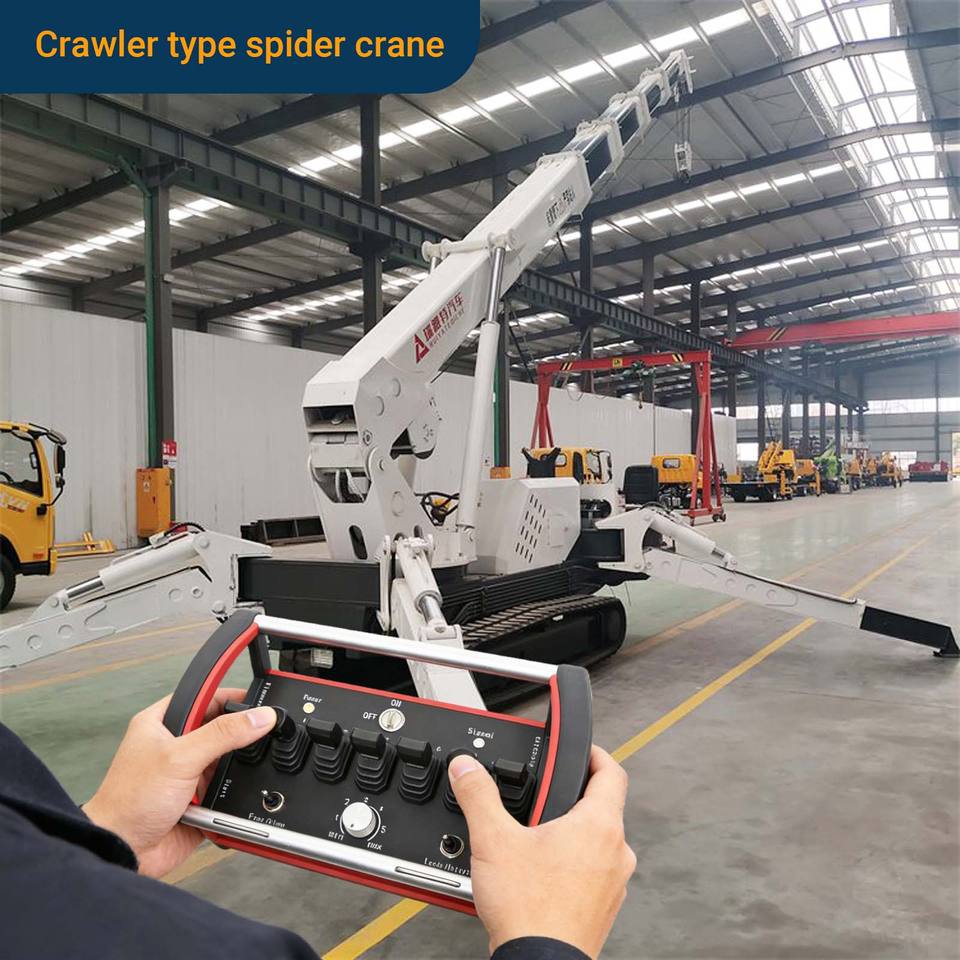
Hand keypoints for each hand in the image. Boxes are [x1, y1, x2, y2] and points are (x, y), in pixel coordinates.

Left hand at [84, 690, 274, 878]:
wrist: (123, 851)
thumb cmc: (129, 801)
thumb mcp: (180, 757)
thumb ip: (223, 734)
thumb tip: (259, 717)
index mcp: (161, 723)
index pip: (204, 697)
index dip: (230, 696)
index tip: (258, 699)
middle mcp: (175, 746)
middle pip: (220, 729)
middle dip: (237, 736)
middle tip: (257, 736)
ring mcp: (187, 773)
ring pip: (227, 761)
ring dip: (233, 770)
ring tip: (230, 775)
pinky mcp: (198, 799)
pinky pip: (227, 790)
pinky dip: (232, 795)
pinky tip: (226, 798)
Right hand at [448, 746, 634, 959]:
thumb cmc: (530, 911)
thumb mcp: (494, 840)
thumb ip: (479, 796)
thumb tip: (467, 768)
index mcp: (599, 825)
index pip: (611, 771)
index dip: (594, 754)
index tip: (580, 751)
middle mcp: (615, 852)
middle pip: (601, 807)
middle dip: (571, 798)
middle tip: (545, 795)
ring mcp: (612, 883)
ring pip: (597, 843)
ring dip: (571, 834)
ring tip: (536, 837)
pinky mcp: (602, 908)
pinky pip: (591, 874)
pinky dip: (570, 866)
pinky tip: (540, 874)